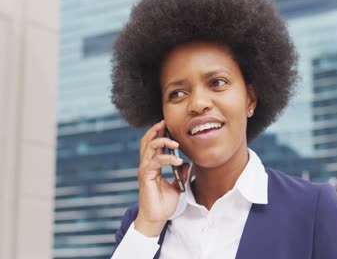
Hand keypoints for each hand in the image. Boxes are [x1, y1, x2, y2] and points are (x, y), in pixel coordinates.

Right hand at [134, 120, 188, 236]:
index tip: (167, 124)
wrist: (156, 218)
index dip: (158, 133)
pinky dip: (167, 158)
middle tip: (166, 123)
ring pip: (149, 148)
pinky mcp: (146, 177)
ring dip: (162, 141)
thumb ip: (180, 174)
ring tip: (176, 143)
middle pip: (146, 141)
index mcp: (152, 165)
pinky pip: (155, 162)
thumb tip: (187, 164)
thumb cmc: (164, 204)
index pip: (152, 144)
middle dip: (156, 130)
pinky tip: (178, 161)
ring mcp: (145, 170)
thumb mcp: (177, 186)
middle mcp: (146, 165)